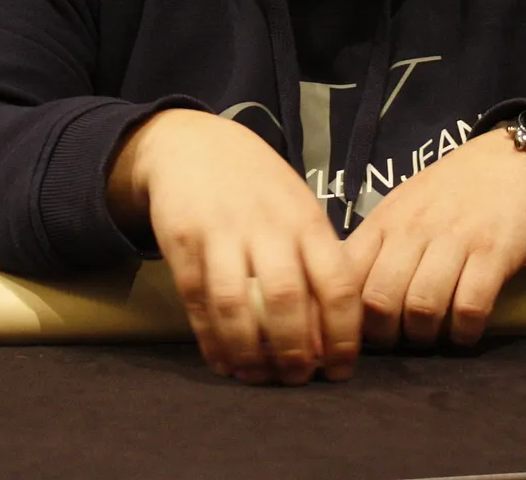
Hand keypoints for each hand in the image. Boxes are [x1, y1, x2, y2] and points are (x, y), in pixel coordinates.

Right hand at [107, 108, 361, 385]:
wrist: (193, 145)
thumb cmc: (259, 186)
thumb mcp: (299, 208)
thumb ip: (318, 260)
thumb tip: (334, 332)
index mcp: (307, 219)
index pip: (336, 283)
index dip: (342, 334)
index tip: (340, 369)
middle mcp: (267, 226)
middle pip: (286, 299)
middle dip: (294, 351)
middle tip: (298, 380)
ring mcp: (222, 232)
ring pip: (236, 305)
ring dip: (249, 351)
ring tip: (258, 377)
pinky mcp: (183, 242)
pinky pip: (197, 301)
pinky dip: (211, 339)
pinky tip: (224, 362)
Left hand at [343, 127, 525, 348]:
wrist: (512, 160)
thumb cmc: (451, 190)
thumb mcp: (402, 207)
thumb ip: (377, 246)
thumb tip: (347, 294)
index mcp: (385, 220)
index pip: (347, 275)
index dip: (348, 313)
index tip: (361, 329)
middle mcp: (414, 229)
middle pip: (380, 300)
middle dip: (386, 334)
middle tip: (400, 339)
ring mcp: (455, 240)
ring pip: (422, 308)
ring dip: (425, 335)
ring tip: (433, 335)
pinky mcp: (494, 253)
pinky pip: (470, 307)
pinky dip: (465, 331)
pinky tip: (466, 330)